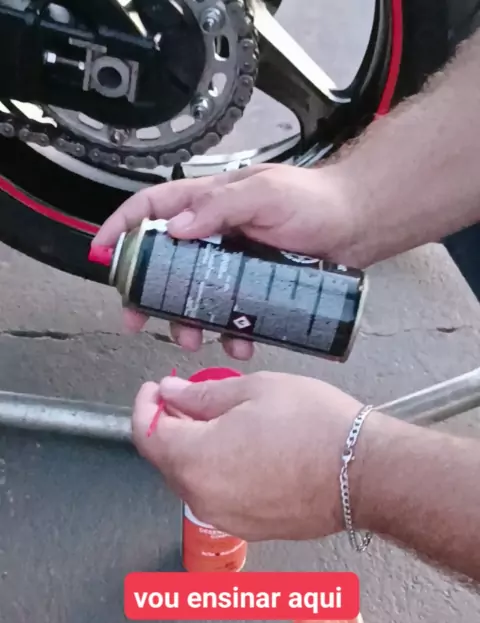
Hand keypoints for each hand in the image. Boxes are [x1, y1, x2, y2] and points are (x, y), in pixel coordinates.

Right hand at [94, 163, 356, 359]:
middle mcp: (215, 233)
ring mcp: (232, 263)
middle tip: (138, 319)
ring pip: (194, 296)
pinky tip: (238, 344)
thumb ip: (221, 206)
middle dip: (147, 294)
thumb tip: (177, 228)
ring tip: (193, 340)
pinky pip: (230, 315)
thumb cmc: (316, 200)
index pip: (151, 208)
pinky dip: (228, 333)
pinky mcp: (252, 287)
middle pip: (164, 263)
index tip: (102, 252)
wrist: (358, 226)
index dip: (121, 228)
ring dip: (187, 321)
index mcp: (209, 202)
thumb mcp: (266, 193)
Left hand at [131, 370, 373, 541]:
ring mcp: (226, 518)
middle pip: (167, 460)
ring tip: (223, 424)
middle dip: (171, 428)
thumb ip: (201, 395)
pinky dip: (219, 473)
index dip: (144, 407)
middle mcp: (202, 497)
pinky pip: (220, 497)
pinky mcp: (251, 529)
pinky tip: (245, 452)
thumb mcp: (255, 390)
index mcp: (195, 459)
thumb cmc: (317, 427)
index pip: (146, 434)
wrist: (366, 473)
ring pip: (193, 480)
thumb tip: (171, 394)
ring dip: (195, 452)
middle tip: (188, 400)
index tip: (155, 390)